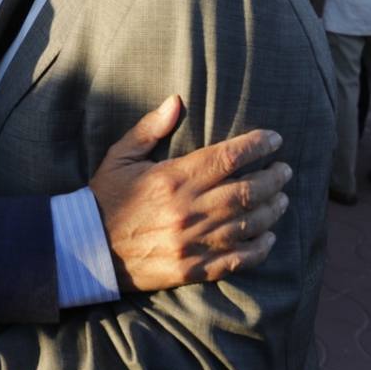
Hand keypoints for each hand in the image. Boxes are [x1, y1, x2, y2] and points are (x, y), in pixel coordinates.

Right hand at [90, 96, 290, 290]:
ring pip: (248, 224)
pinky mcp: (192, 269)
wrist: (85, 249)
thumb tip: (176, 101)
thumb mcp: (120, 156)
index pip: (228, 157)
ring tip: (283, 198)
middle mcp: (188, 210)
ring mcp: (192, 242)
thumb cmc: (105, 197)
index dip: (258, 146)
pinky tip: (269, 237)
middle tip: (285, 169)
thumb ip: (149, 128)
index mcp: (172, 179)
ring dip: (272, 210)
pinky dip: (258, 248)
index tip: (275, 139)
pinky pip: (236, 260)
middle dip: (274, 177)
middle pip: (247, 190)